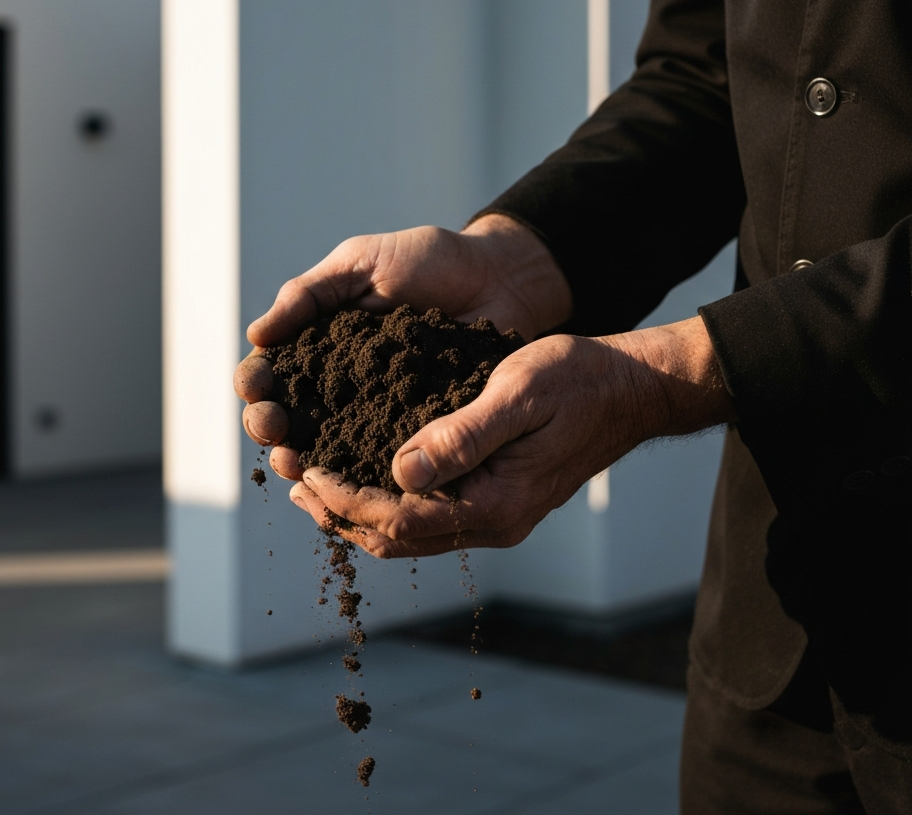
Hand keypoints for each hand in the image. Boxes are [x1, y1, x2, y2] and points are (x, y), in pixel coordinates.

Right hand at [238, 215, 572, 471]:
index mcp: (318, 339)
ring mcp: (375, 408)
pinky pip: (380, 454)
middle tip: (275, 433)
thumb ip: (310, 292)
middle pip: (289, 414)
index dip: (256, 384)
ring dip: (304, 458)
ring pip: (326, 443)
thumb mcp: (362, 262)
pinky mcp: (413, 427)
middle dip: (271, 426)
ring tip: (297, 464)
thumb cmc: (430, 260)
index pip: (272, 368)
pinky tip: (348, 478)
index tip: (256, 391)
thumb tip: (256, 335)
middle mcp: (339, 380)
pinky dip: (359, 469)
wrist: (499, 278)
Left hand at [288, 317, 735, 557]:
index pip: (400, 520)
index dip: (345, 499)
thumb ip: (462, 437)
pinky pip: (429, 516)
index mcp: (496, 504)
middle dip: (338, 512)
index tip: (305, 467)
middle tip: (291, 478)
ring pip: (410, 533)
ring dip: (357, 511)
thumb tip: (399, 471)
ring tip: (311, 482)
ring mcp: (496, 516)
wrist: (628, 390)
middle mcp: (493, 523)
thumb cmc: (576, 380)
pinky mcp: (496, 499)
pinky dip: (387, 501)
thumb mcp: (517, 395)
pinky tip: (364, 474)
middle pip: (397, 538)